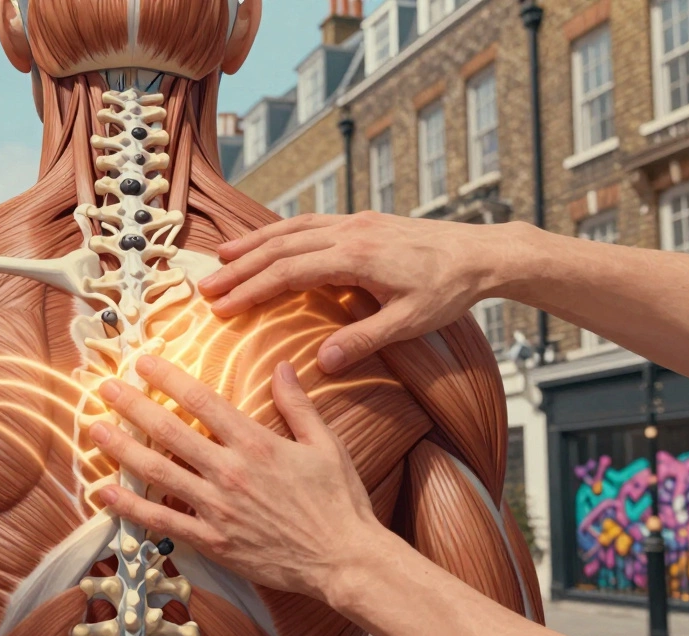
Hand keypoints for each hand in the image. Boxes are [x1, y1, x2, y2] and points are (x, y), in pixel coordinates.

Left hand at [90, 355, 388, 600]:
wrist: (345, 560)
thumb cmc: (339, 502)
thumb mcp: (325, 444)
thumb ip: (297, 404)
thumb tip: (282, 366)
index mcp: (256, 443)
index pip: (202, 401)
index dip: (168, 378)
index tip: (144, 362)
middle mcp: (230, 472)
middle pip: (170, 432)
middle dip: (133, 406)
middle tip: (106, 388)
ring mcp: (218, 508)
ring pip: (158, 473)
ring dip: (122, 449)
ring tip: (94, 429)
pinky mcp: (213, 541)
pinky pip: (163, 521)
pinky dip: (131, 507)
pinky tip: (104, 492)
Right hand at [198, 212, 512, 372]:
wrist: (483, 252)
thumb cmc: (449, 290)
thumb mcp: (409, 323)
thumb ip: (363, 340)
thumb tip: (321, 362)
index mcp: (355, 257)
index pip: (288, 272)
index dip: (251, 289)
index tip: (222, 306)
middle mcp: (348, 232)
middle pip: (279, 248)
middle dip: (239, 268)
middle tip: (205, 287)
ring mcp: (353, 222)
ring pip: (290, 229)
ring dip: (253, 244)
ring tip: (222, 257)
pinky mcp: (361, 221)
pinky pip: (308, 223)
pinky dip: (279, 232)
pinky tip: (266, 242)